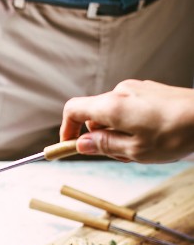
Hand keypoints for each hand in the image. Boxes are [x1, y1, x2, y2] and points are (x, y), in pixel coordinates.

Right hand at [60, 80, 193, 162]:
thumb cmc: (177, 134)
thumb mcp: (135, 150)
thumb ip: (104, 146)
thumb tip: (81, 144)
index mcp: (112, 106)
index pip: (73, 110)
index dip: (66, 129)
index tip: (69, 145)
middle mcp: (120, 91)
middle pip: (94, 115)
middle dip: (100, 137)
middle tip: (120, 156)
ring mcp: (136, 88)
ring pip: (112, 114)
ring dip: (117, 133)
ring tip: (141, 148)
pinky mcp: (148, 90)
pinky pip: (127, 108)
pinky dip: (129, 124)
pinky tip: (151, 137)